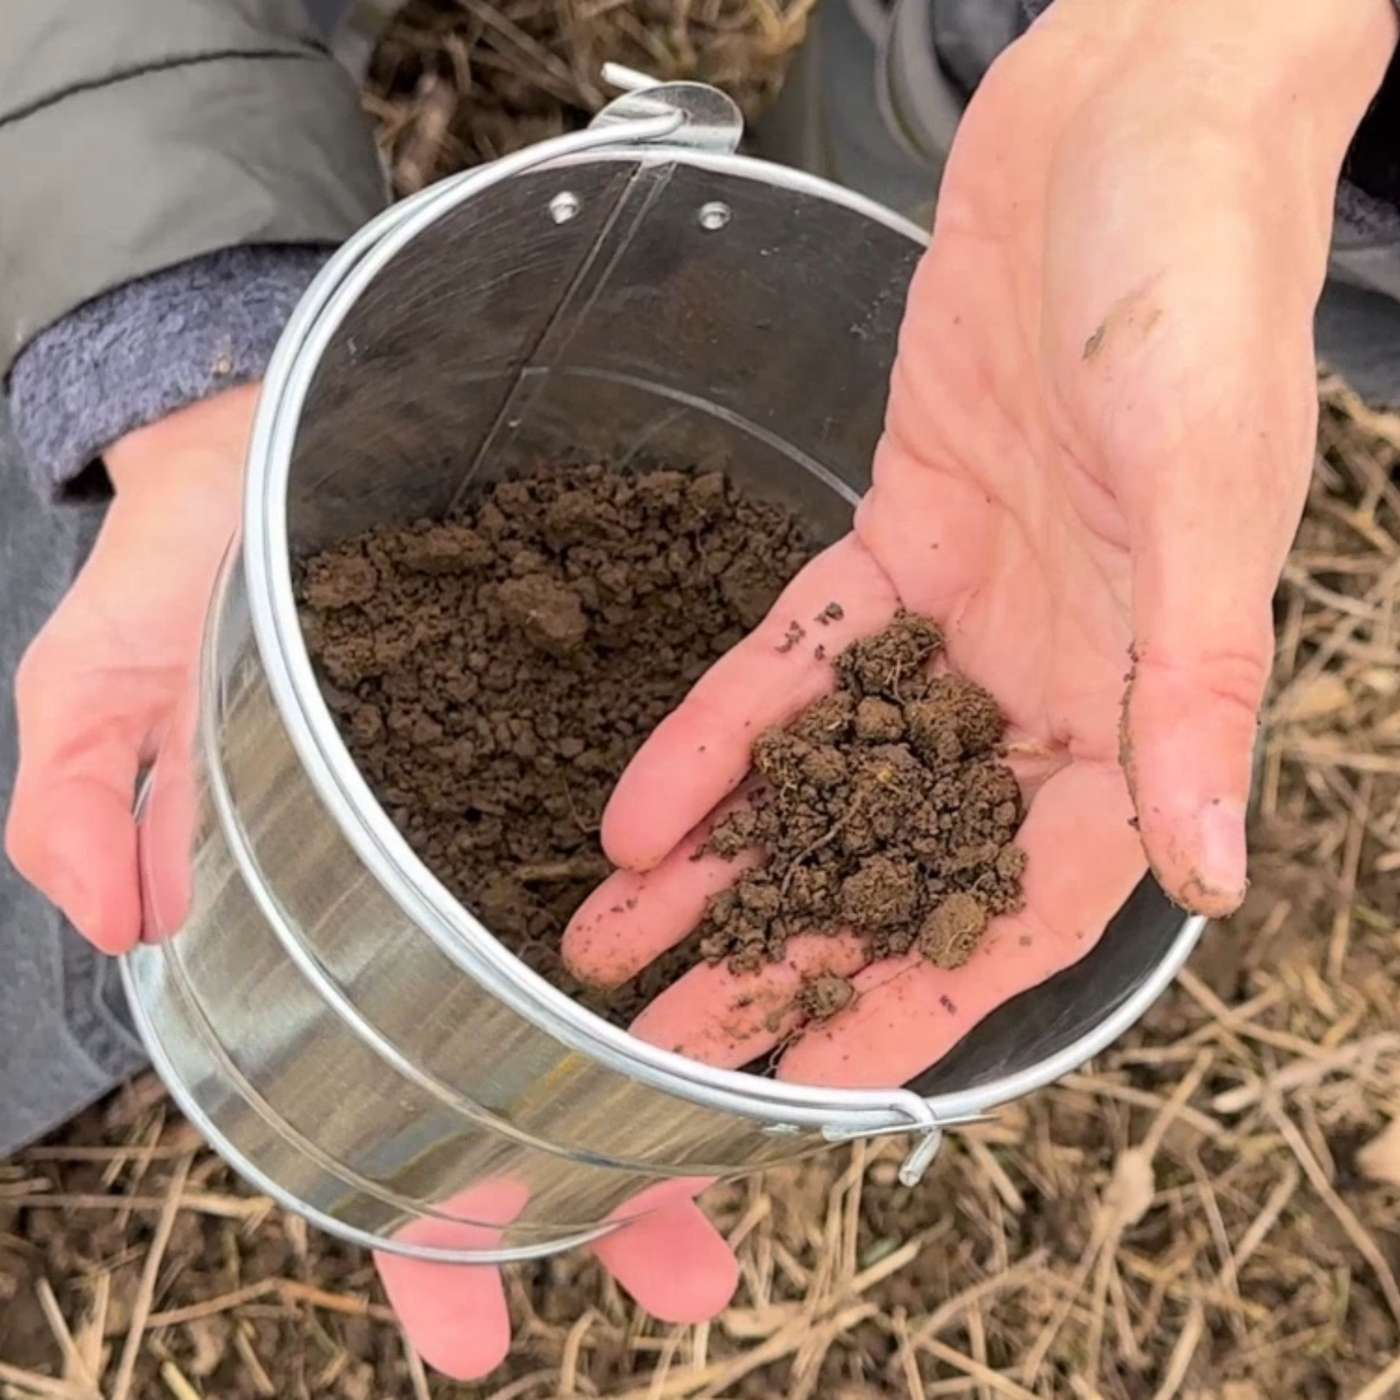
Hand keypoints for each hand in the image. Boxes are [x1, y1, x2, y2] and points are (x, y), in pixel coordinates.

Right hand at [3, 385, 737, 1378]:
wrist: (298, 426)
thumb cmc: (190, 551)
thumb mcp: (107, 667)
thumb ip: (84, 790)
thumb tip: (119, 924)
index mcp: (335, 916)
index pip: (374, 1100)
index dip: (419, 1219)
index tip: (476, 1338)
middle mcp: (456, 888)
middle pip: (536, 1057)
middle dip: (606, 1173)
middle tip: (685, 1277)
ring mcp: (546, 804)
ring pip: (637, 954)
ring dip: (697, 1054)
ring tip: (767, 1145)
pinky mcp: (620, 716)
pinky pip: (702, 811)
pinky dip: (739, 880)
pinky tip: (795, 938)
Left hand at [565, 0, 1396, 1084]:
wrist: (1131, 126)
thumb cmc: (1199, 287)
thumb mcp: (1204, 494)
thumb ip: (1193, 687)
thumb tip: (1208, 874)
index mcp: (1137, 703)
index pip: (1019, 906)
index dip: (915, 1003)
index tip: (805, 1088)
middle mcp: (1048, 682)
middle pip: (899, 860)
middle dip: (782, 953)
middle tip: (659, 1044)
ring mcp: (965, 614)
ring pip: (830, 776)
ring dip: (725, 864)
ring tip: (613, 949)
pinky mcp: (899, 535)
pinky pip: (791, 658)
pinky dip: (716, 730)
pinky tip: (636, 807)